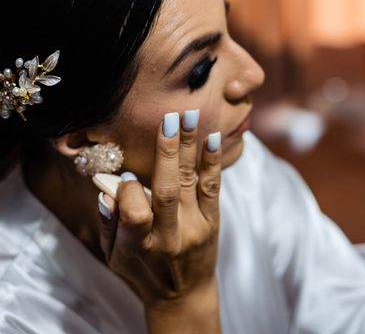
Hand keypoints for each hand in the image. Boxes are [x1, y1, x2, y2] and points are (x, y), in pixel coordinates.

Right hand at [97, 110, 221, 330]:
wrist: (183, 294)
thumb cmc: (141, 270)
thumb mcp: (114, 256)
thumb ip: (108, 224)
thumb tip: (106, 190)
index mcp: (139, 248)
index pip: (135, 216)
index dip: (128, 193)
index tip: (126, 177)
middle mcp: (170, 238)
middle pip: (168, 192)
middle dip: (167, 154)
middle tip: (168, 119)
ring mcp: (195, 229)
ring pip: (191, 184)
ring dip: (190, 148)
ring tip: (190, 116)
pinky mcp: (212, 222)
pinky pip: (212, 189)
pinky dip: (212, 163)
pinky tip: (212, 138)